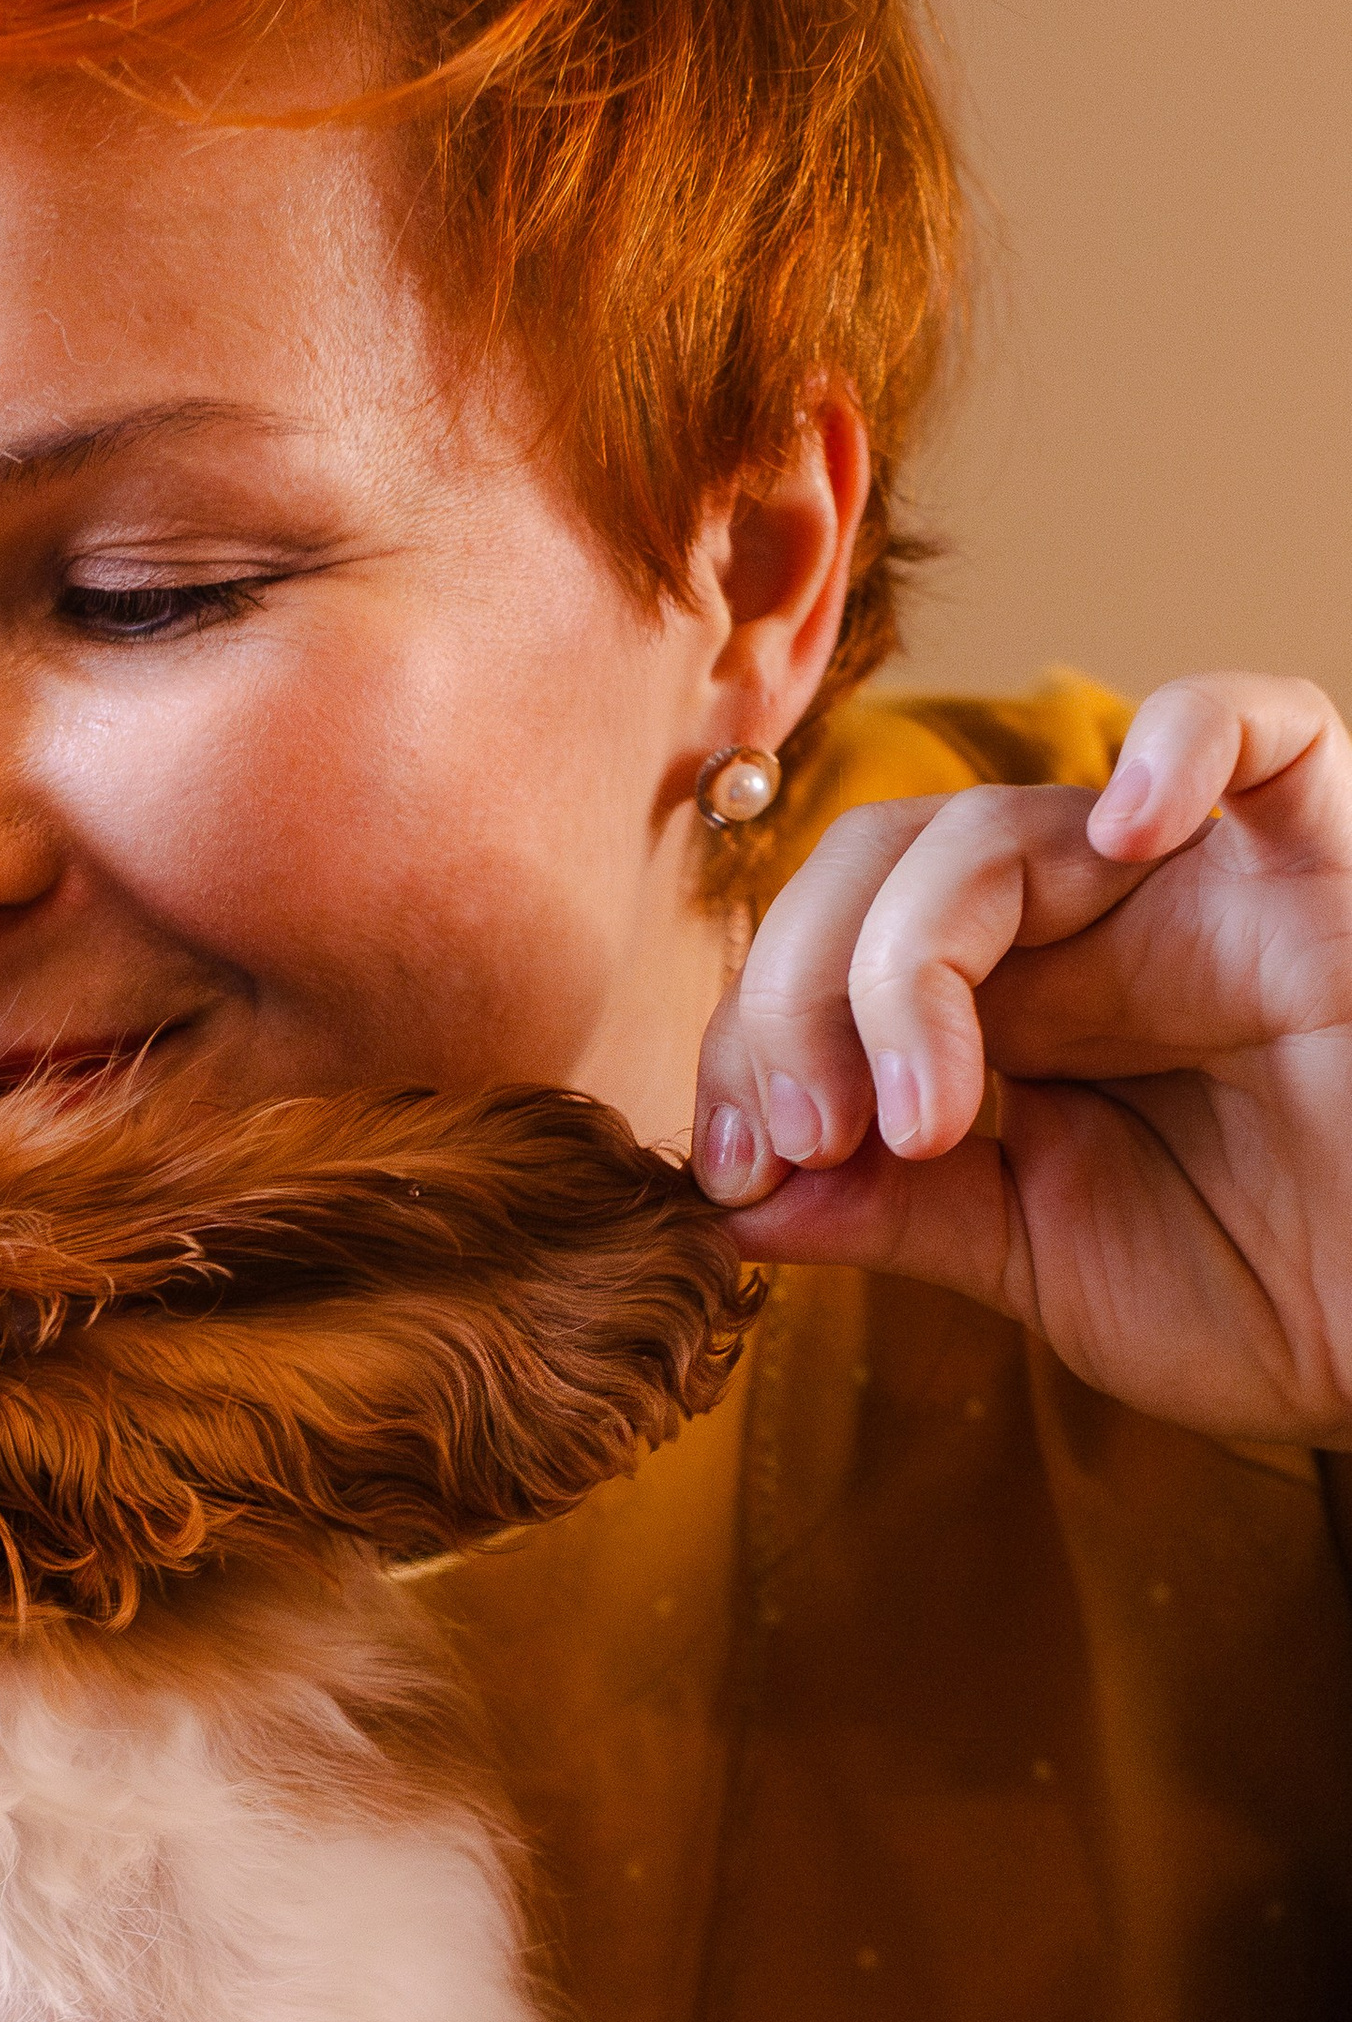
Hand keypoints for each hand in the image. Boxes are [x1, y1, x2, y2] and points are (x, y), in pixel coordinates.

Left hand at [691, 676, 1351, 1445]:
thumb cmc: (1269, 1295)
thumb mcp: (1041, 1264)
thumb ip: (896, 1215)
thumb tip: (728, 1202)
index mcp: (1005, 1011)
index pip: (823, 955)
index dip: (750, 1043)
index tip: (737, 1174)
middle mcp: (1078, 927)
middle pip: (873, 866)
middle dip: (792, 998)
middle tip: (804, 1141)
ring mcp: (1192, 881)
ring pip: (991, 823)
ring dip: (907, 963)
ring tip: (928, 1116)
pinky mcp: (1324, 857)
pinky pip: (1260, 726)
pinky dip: (1182, 741)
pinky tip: (1125, 830)